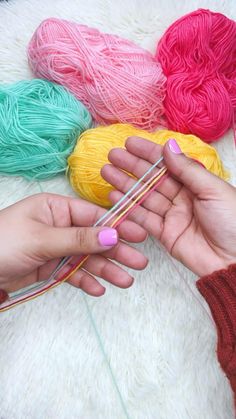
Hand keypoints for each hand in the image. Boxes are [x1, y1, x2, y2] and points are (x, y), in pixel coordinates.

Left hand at [0, 193, 147, 297]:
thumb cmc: (4, 242)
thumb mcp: (43, 238)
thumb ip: (79, 239)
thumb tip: (113, 235)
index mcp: (56, 209)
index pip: (93, 216)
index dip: (117, 226)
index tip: (139, 236)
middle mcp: (59, 226)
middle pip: (94, 239)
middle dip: (116, 251)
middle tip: (139, 263)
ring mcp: (55, 247)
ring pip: (86, 259)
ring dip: (105, 270)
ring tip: (126, 282)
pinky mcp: (49, 267)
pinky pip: (72, 273)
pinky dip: (85, 281)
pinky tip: (99, 289)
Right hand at [101, 137, 235, 276]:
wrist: (235, 260)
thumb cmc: (234, 221)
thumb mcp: (213, 190)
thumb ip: (187, 170)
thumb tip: (168, 146)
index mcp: (196, 183)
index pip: (168, 163)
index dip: (148, 153)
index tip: (130, 143)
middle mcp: (182, 197)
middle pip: (152, 179)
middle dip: (132, 166)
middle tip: (112, 155)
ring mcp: (172, 216)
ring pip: (144, 197)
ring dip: (125, 184)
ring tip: (107, 172)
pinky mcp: (165, 234)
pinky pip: (144, 219)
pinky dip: (129, 208)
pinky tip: (115, 196)